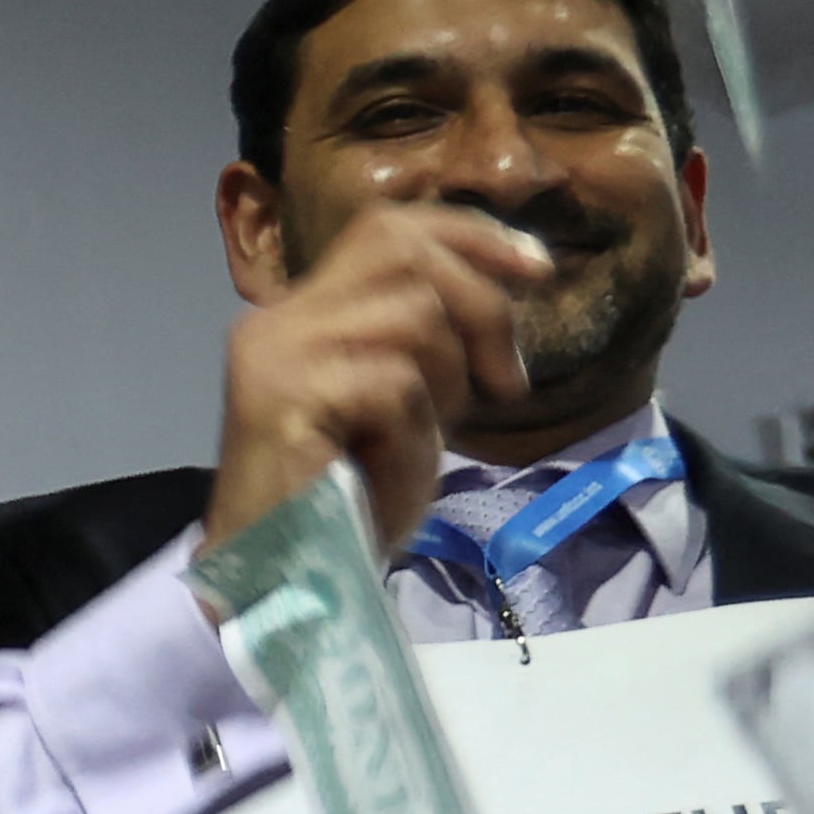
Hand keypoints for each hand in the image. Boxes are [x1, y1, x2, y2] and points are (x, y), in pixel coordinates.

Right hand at [203, 207, 553, 556]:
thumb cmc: (345, 505)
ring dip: (446, 385)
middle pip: (406, 252)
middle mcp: (277, 321)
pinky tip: (388, 471)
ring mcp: (275, 355)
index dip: (472, 235)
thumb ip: (425, 343)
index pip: (388, 228)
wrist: (278, 585)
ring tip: (418, 442)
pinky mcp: (284, 398)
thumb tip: (504, 281)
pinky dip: (414, 434)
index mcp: (299, 314)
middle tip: (504, 383)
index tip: (538, 269)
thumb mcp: (402, 404)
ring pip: (412, 318)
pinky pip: (395, 384)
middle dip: (483, 308)